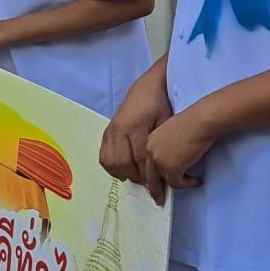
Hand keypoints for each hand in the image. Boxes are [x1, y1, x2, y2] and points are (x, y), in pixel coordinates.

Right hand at [99, 70, 172, 186]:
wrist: (146, 88)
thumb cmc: (160, 104)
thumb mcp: (166, 120)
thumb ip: (160, 142)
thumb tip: (162, 167)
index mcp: (136, 125)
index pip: (139, 157)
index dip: (148, 172)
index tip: (157, 182)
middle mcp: (119, 129)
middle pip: (123, 162)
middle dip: (135, 175)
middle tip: (147, 182)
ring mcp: (111, 130)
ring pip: (111, 161)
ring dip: (122, 173)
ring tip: (136, 176)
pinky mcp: (106, 131)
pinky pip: (103, 156)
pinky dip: (111, 167)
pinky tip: (123, 170)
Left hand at [142, 111, 211, 204]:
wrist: (201, 121)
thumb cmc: (194, 122)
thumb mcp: (173, 133)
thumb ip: (167, 146)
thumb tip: (172, 161)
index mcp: (149, 141)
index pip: (146, 164)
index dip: (151, 177)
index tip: (155, 185)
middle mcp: (150, 152)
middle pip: (149, 177)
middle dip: (155, 190)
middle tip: (159, 199)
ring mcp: (159, 161)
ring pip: (164, 182)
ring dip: (178, 185)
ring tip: (190, 184)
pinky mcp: (171, 168)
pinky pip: (178, 183)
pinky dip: (188, 184)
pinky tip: (197, 181)